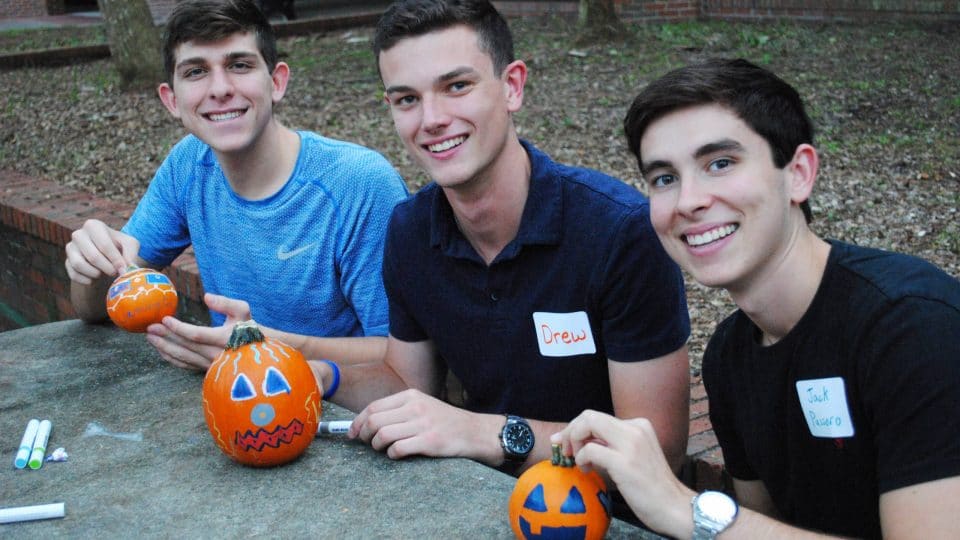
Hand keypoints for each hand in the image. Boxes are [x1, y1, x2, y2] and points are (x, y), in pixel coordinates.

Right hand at [64, 219, 139, 284]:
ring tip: (104, 273)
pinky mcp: (66, 262)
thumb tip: (125, 269)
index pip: (104, 245)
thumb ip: (131, 254)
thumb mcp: (130, 245)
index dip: (115, 260)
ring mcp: (70, 248)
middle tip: (115, 272)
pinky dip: (87, 280)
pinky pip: (74, 275)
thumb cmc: (119, 247)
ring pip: (79, 265)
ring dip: (96, 274)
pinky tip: (95, 279)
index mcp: (93, 226)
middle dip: (107, 268)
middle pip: (93, 256)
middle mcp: (78, 234)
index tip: (123, 269)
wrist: (107, 256)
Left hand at [145, 293, 251, 370]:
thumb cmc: (248, 329)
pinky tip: (161, 350)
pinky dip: (171, 358)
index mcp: (224, 339)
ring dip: (164, 348)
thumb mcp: (242, 311)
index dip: (179, 328)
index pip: (197, 334)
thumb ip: (226, 303)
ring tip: (150, 338)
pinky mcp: (207, 370)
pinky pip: (186, 365)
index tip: (165, 319)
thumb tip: (206, 297)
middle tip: (150, 328)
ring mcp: (210, 364)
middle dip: (166, 337)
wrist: (257, 353)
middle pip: (185, 346)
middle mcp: (216, 354)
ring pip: (183, 358)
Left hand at [348, 389, 480, 459]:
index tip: (353, 433)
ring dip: (377, 446)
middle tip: (367, 443)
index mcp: (410, 396)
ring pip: (383, 435)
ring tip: (383, 449)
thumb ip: (398, 410)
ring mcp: (422, 424)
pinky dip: (392, 455)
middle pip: (375, 421)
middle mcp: (415, 407)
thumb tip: (367, 422)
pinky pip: (397, 449)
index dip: (358, 422)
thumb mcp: (422, 405)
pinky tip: (397, 454)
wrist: (473, 431)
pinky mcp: (429, 441)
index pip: (374, 407)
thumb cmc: (444, 421)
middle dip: (364, 435)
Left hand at [551, 410, 694, 535]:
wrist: (674, 507)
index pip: (597, 417)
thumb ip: (611, 445)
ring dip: (574, 443)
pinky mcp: (625, 462)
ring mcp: (631, 444)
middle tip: (565, 451)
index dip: (577, 428)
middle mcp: (636, 428)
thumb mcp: (632, 456)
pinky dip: (582, 459)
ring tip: (579, 462)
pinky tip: (587, 470)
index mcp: (639, 425)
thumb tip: (579, 441)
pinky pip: (590, 450)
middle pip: (589, 415)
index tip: (566, 443)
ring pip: (588, 424)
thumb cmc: (651, 486)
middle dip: (570, 431)